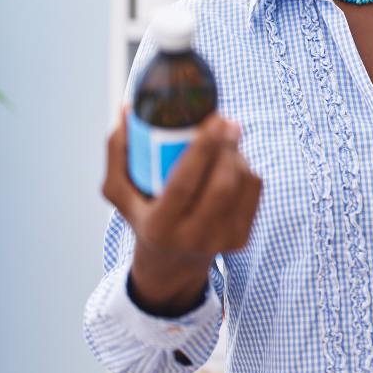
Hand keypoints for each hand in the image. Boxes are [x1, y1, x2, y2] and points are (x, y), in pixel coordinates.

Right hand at [102, 108, 262, 316]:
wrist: (171, 264)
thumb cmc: (143, 215)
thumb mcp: (119, 192)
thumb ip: (118, 152)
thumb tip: (126, 109)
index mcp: (160, 226)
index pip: (184, 184)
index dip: (202, 149)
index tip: (213, 119)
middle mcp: (193, 238)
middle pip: (221, 185)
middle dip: (227, 147)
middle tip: (226, 120)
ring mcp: (221, 240)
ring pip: (241, 185)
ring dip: (236, 154)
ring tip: (225, 139)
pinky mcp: (242, 237)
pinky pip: (253, 190)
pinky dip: (246, 168)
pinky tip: (232, 161)